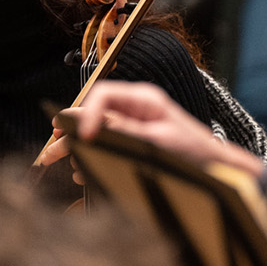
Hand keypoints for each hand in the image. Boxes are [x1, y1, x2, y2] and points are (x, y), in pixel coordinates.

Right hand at [65, 80, 263, 177]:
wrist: (215, 167)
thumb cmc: (194, 151)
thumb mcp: (157, 142)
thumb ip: (123, 132)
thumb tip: (92, 126)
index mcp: (143, 99)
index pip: (103, 95)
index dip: (86, 113)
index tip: (81, 136)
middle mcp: (135, 107)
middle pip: (94, 113)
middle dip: (71, 131)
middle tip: (51, 150)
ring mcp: (134, 123)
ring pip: (96, 130)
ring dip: (78, 146)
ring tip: (60, 161)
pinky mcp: (134, 140)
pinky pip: (106, 143)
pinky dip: (92, 155)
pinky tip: (81, 169)